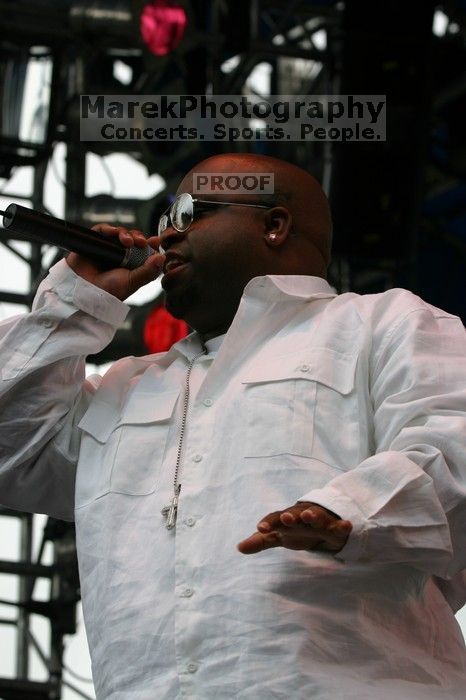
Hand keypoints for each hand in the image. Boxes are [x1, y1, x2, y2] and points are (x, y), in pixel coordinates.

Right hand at [66, 224, 164, 300]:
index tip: (156, 241)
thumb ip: (148, 271)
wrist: (84, 292)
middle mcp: (120, 256)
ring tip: (127, 242)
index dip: (151, 244)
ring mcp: (107, 249)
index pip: (145, 250)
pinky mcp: (94, 242)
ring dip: (126, 234)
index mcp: (132, 266)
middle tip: (142, 242)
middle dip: (139, 238)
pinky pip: (102, 230)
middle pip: (134, 239)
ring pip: (120, 233)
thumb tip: (162, 257)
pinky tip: (113, 233)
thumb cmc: (108, 291)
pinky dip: (109, 229)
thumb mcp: (133, 282)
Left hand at [237, 502, 351, 554]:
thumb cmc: (297, 528)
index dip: (268, 523)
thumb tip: (238, 548)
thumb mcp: (279, 536)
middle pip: (296, 515)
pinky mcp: (335, 528)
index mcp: (287, 518)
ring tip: (309, 516)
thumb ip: (261, 541)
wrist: (323, 519)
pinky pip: (339, 527)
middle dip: (291, 516)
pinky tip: (346, 525)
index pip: (275, 519)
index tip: (260, 528)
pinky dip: (343, 525)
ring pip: (317, 517)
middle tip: (286, 518)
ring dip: (313, 516)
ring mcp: (319, 521)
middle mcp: (302, 517)